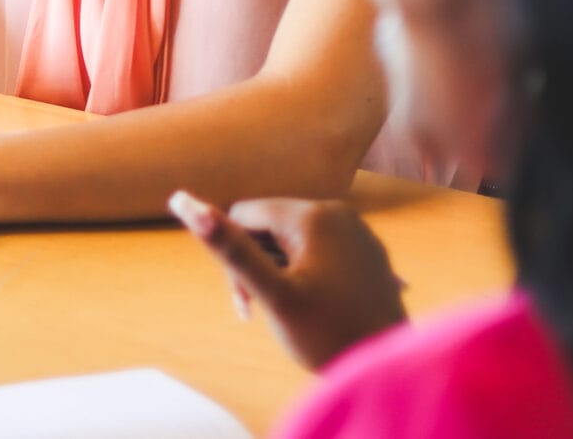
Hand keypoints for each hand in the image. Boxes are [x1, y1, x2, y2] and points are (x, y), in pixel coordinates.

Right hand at [170, 191, 408, 370]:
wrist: (391, 371)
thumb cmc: (328, 336)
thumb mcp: (273, 295)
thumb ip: (230, 247)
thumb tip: (181, 200)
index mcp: (311, 215)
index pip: (243, 215)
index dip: (233, 257)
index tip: (245, 304)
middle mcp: (338, 212)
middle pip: (269, 227)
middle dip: (258, 266)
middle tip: (263, 313)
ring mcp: (359, 233)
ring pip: (295, 240)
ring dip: (281, 272)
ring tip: (292, 314)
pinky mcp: (371, 254)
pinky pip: (322, 251)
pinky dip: (308, 275)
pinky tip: (317, 307)